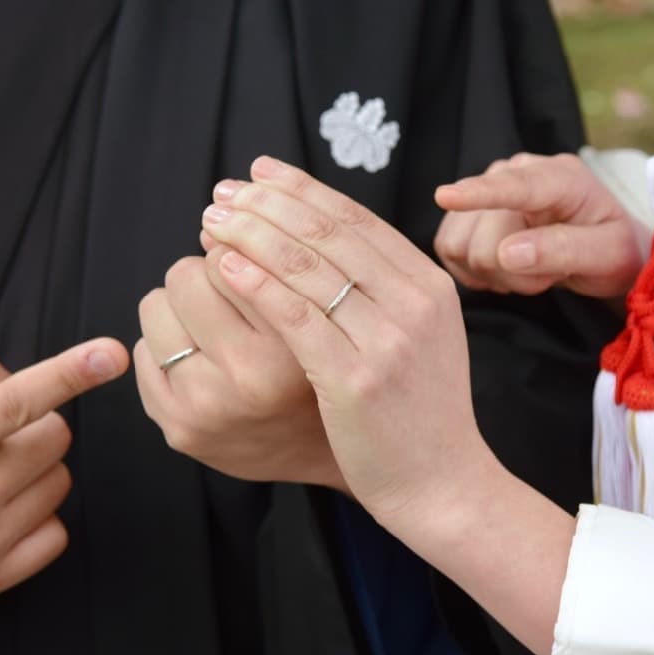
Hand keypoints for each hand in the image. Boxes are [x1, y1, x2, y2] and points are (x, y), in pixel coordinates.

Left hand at [133, 249, 345, 491]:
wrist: (318, 451)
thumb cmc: (318, 368)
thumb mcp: (317, 314)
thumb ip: (272, 268)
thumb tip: (210, 229)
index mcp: (289, 343)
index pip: (226, 256)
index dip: (234, 254)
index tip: (246, 265)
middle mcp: (247, 378)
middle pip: (182, 276)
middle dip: (200, 278)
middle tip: (227, 301)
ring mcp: (205, 407)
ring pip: (154, 307)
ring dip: (177, 311)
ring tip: (213, 333)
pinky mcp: (176, 428)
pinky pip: (143, 352)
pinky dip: (166, 349)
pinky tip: (202, 365)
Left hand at [200, 157, 574, 654]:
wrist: (442, 482)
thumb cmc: (418, 410)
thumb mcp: (421, 334)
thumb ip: (385, 286)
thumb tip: (318, 233)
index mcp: (430, 285)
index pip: (357, 217)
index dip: (301, 189)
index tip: (259, 172)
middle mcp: (414, 303)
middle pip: (328, 233)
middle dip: (267, 204)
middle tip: (223, 192)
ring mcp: (387, 341)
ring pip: (306, 267)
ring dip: (251, 235)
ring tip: (212, 222)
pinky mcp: (355, 379)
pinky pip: (295, 317)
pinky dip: (256, 283)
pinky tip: (224, 265)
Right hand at [434, 152, 642, 297]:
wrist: (601, 250)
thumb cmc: (611, 250)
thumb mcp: (606, 255)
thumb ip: (562, 250)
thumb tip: (509, 253)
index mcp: (560, 177)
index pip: (514, 186)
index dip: (479, 194)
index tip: (445, 197)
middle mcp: (518, 171)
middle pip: (482, 237)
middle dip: (511, 271)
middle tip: (546, 277)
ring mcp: (489, 188)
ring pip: (460, 245)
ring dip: (494, 273)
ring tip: (529, 271)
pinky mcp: (469, 211)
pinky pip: (449, 249)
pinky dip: (474, 271)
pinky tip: (504, 270)